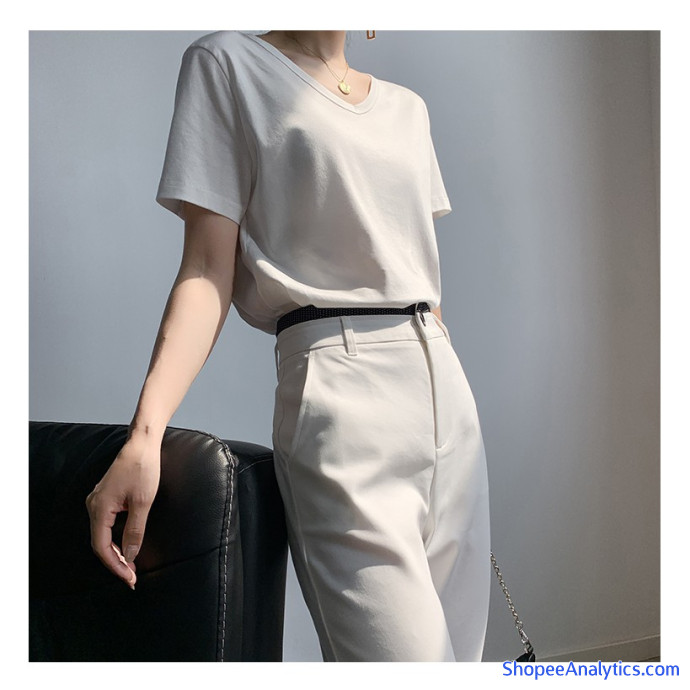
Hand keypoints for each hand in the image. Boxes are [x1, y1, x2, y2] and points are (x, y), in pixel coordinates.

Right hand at [85, 436, 160, 589]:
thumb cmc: (143, 468)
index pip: (102, 547)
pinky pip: (106, 525)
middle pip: (100, 543)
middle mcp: (94, 505)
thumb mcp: (143, 502)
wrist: (142, 444)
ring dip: (116, 552)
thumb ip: (135, 530)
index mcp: (99, 508)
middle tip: (132, 578)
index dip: (116, 566)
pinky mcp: (106, 498)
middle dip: (116, 562)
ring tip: (131, 567)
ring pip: (102, 535)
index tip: (130, 579)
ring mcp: (98, 501)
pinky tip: (126, 546)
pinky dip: (115, 538)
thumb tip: (130, 554)